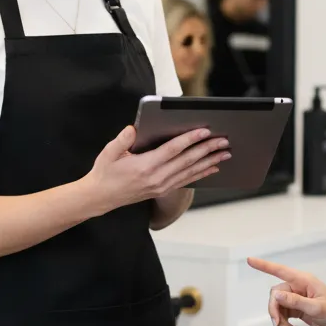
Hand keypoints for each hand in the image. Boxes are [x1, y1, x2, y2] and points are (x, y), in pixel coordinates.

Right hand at [86, 126, 229, 214]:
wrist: (101, 197)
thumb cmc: (105, 172)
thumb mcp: (108, 153)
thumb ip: (122, 140)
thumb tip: (133, 128)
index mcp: (145, 166)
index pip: (172, 150)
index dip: (189, 139)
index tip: (204, 131)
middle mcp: (157, 178)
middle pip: (187, 160)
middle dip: (207, 149)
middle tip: (223, 140)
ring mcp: (161, 186)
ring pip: (190, 172)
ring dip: (209, 162)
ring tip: (225, 153)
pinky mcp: (163, 190)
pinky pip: (186, 181)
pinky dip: (201, 174)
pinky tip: (212, 168)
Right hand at [248, 256, 325, 325]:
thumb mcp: (316, 308)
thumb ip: (295, 301)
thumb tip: (276, 294)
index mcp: (304, 280)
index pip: (280, 270)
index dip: (264, 265)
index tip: (250, 260)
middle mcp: (298, 286)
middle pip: (276, 294)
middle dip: (274, 309)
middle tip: (278, 324)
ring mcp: (297, 298)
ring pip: (277, 304)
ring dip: (279, 318)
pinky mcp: (297, 308)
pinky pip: (282, 312)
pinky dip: (283, 322)